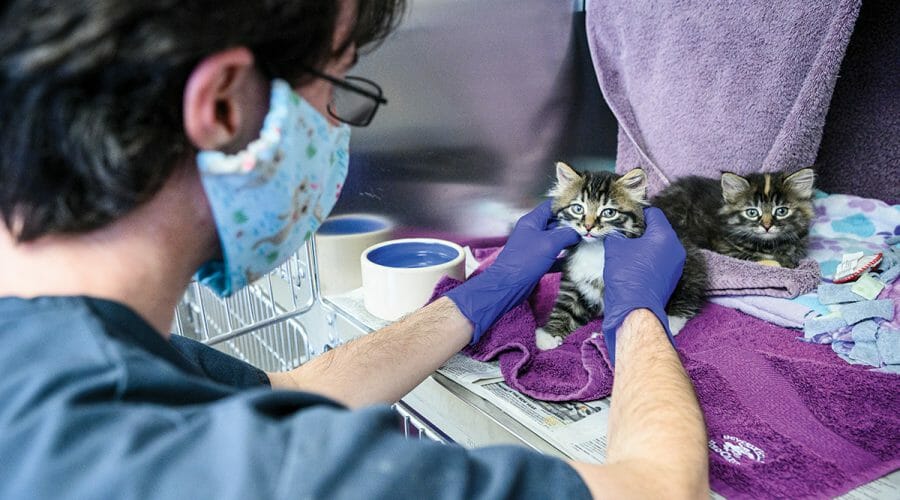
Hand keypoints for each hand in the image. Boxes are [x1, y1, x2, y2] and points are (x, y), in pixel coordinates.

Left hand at [445, 201, 579, 343]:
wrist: (509, 285)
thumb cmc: (525, 260)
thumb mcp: (549, 243)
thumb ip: (567, 234)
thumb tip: (579, 232)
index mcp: (531, 221)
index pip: (551, 206)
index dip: (567, 205)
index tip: (583, 208)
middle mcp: (532, 231)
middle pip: (554, 222)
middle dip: (571, 224)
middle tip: (588, 226)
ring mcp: (533, 246)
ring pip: (554, 239)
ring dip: (568, 240)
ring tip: (585, 240)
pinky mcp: (536, 261)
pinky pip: (553, 255)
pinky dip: (563, 257)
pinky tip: (575, 259)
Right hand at [601, 207, 684, 363]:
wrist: (635, 308)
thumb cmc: (626, 274)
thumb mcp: (615, 248)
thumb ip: (617, 234)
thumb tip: (615, 232)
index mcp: (665, 235)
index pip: (653, 213)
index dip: (637, 212)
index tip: (624, 216)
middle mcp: (676, 248)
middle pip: (658, 230)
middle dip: (641, 230)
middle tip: (623, 232)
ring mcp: (676, 265)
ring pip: (660, 247)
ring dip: (645, 246)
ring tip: (627, 249)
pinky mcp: (672, 278)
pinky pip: (661, 261)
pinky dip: (649, 259)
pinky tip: (634, 264)